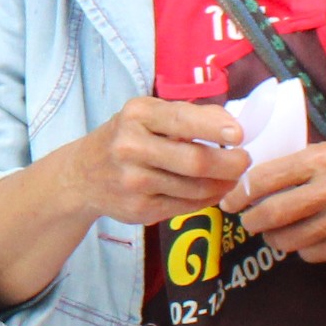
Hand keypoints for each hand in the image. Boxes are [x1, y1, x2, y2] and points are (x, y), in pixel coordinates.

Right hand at [48, 96, 247, 230]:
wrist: (81, 176)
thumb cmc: (125, 138)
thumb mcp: (146, 115)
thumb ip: (186, 116)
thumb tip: (232, 123)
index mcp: (137, 115)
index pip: (182, 120)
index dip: (215, 128)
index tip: (240, 134)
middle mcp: (131, 147)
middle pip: (195, 161)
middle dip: (229, 163)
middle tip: (244, 160)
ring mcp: (134, 182)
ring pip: (195, 188)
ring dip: (223, 183)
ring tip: (232, 176)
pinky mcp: (139, 209)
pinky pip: (187, 206)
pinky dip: (208, 198)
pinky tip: (213, 190)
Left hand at [229, 139, 325, 260]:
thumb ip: (297, 162)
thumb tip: (252, 178)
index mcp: (322, 159)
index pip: (264, 178)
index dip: (239, 192)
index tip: (230, 199)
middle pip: (271, 214)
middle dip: (250, 221)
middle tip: (248, 220)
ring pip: (288, 240)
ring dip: (273, 238)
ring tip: (274, 230)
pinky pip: (311, 255)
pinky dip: (301, 249)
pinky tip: (305, 237)